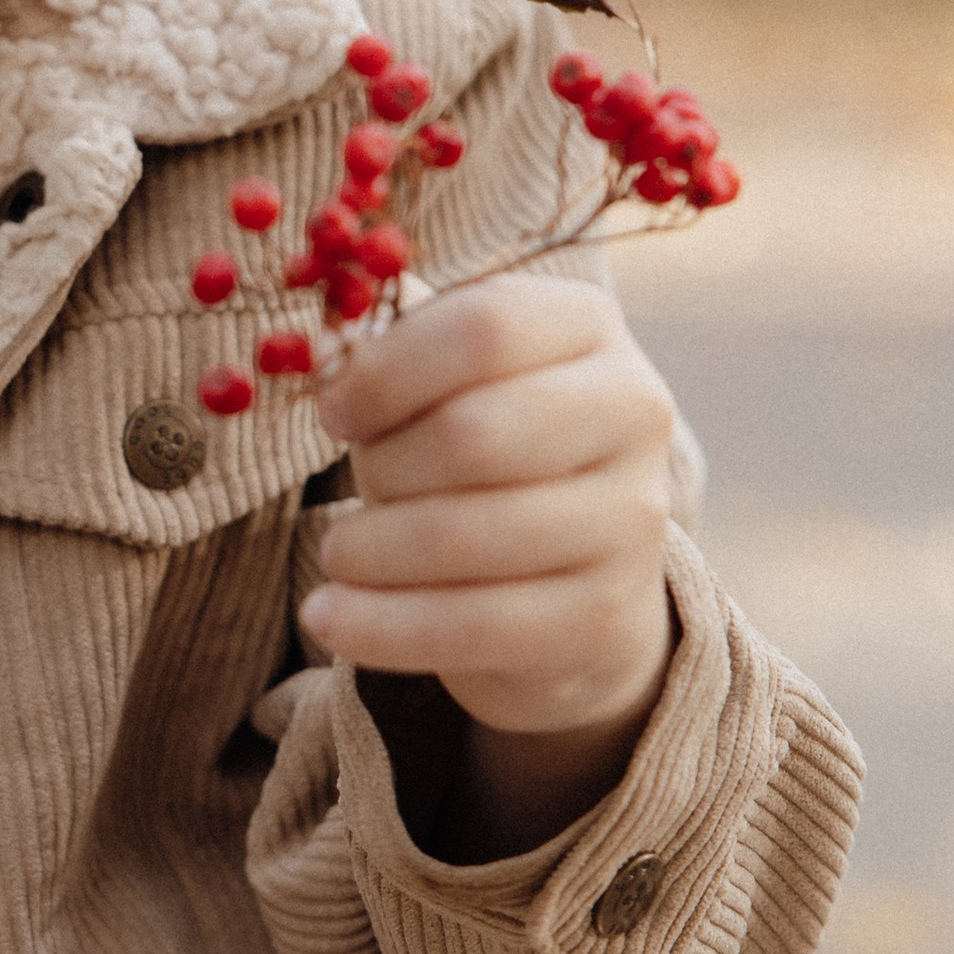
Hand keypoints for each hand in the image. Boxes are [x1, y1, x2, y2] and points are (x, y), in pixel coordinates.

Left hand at [301, 275, 676, 853]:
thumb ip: (389, 350)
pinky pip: (470, 625)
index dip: (386, 370)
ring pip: (463, 535)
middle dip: (385, 467)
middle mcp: (634, 410)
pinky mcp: (605, 614)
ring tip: (338, 552)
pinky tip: (328, 617)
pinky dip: (379, 626)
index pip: (482, 328)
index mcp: (588, 326)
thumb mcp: (451, 380)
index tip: (332, 410)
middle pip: (472, 434)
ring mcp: (631, 518)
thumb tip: (320, 343)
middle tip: (358, 486)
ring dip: (370, 549)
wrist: (577, 574)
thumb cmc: (490, 450)